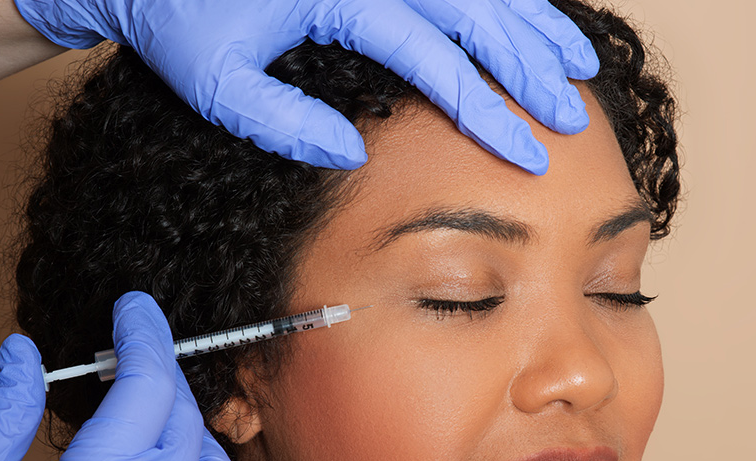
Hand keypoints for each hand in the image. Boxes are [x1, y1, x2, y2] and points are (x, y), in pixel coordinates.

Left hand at [14, 0, 598, 173]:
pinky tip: (531, 22)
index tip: (525, 150)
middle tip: (570, 114)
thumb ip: (284, 123)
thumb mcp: (216, 86)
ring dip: (531, 20)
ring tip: (577, 65)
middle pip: (473, 8)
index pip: (432, 54)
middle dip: (528, 64)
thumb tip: (354, 151)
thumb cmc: (179, 25)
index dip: (484, 106)